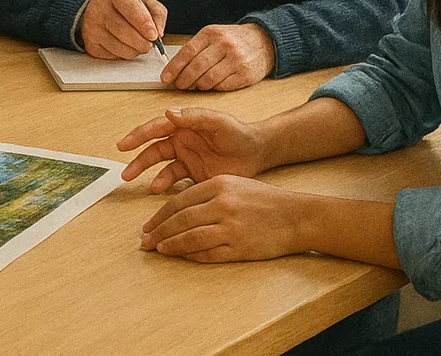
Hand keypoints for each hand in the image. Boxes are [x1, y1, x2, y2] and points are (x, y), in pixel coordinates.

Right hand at [81, 0, 167, 58]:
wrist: (99, 14)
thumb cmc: (125, 8)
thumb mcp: (144, 2)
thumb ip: (157, 12)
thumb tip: (159, 32)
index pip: (129, 7)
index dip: (143, 22)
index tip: (154, 35)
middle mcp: (99, 6)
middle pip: (123, 30)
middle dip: (142, 41)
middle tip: (150, 43)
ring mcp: (92, 26)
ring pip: (119, 46)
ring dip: (135, 49)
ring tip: (139, 44)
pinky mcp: (91, 44)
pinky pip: (113, 55)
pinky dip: (125, 54)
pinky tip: (126, 45)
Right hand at [117, 107, 269, 191]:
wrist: (256, 153)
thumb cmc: (239, 133)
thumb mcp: (219, 122)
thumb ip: (195, 116)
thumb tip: (170, 113)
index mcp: (184, 124)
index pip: (156, 129)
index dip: (139, 136)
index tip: (124, 145)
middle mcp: (181, 140)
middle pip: (153, 149)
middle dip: (137, 159)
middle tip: (124, 170)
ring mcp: (185, 157)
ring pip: (159, 165)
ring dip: (146, 172)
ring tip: (133, 180)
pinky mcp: (192, 173)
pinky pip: (173, 179)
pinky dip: (163, 184)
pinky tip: (157, 189)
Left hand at [139, 175, 303, 262]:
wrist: (295, 216)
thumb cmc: (264, 200)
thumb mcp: (235, 184)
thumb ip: (207, 193)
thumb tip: (178, 211)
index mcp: (219, 184)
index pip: (180, 201)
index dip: (160, 215)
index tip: (147, 225)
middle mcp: (223, 204)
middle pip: (180, 220)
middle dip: (159, 232)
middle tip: (145, 241)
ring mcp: (231, 227)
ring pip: (190, 238)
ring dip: (171, 245)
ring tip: (159, 250)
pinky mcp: (239, 247)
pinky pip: (208, 253)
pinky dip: (191, 256)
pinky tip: (182, 256)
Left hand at [160, 23, 273, 89]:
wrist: (264, 42)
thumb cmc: (233, 40)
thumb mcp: (214, 36)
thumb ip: (195, 48)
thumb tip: (174, 67)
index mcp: (212, 33)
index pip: (187, 51)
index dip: (174, 67)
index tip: (165, 78)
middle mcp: (224, 45)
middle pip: (196, 67)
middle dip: (183, 80)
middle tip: (179, 85)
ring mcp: (236, 60)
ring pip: (208, 79)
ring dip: (197, 86)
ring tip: (195, 85)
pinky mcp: (245, 74)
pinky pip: (222, 86)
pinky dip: (213, 88)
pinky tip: (211, 86)